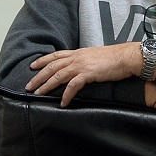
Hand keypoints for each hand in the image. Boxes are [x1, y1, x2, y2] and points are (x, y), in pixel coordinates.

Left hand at [25, 43, 140, 105]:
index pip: (56, 55)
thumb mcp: (95, 56)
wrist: (126, 57)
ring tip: (38, 94)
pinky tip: (63, 102)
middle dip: (39, 76)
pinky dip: (66, 95)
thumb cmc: (114, 58)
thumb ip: (85, 61)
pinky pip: (73, 86)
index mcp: (78, 53)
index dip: (43, 60)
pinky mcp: (88, 73)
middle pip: (53, 66)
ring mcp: (82, 65)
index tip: (32, 66)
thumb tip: (79, 68)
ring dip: (47, 85)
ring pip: (58, 75)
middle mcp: (77, 57)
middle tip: (28, 86)